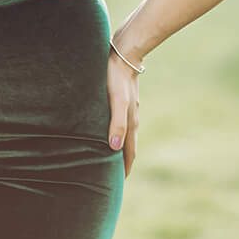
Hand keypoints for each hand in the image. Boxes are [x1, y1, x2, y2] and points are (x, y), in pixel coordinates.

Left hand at [107, 52, 139, 177]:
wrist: (124, 55)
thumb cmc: (116, 78)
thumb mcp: (116, 101)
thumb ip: (117, 124)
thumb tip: (114, 148)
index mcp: (131, 123)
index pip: (129, 153)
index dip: (124, 168)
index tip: (119, 183)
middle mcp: (131, 119)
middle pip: (128, 146)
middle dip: (122, 162)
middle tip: (112, 176)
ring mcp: (128, 110)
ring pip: (124, 135)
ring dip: (118, 148)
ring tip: (108, 158)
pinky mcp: (122, 101)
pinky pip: (120, 123)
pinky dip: (115, 134)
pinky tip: (106, 131)